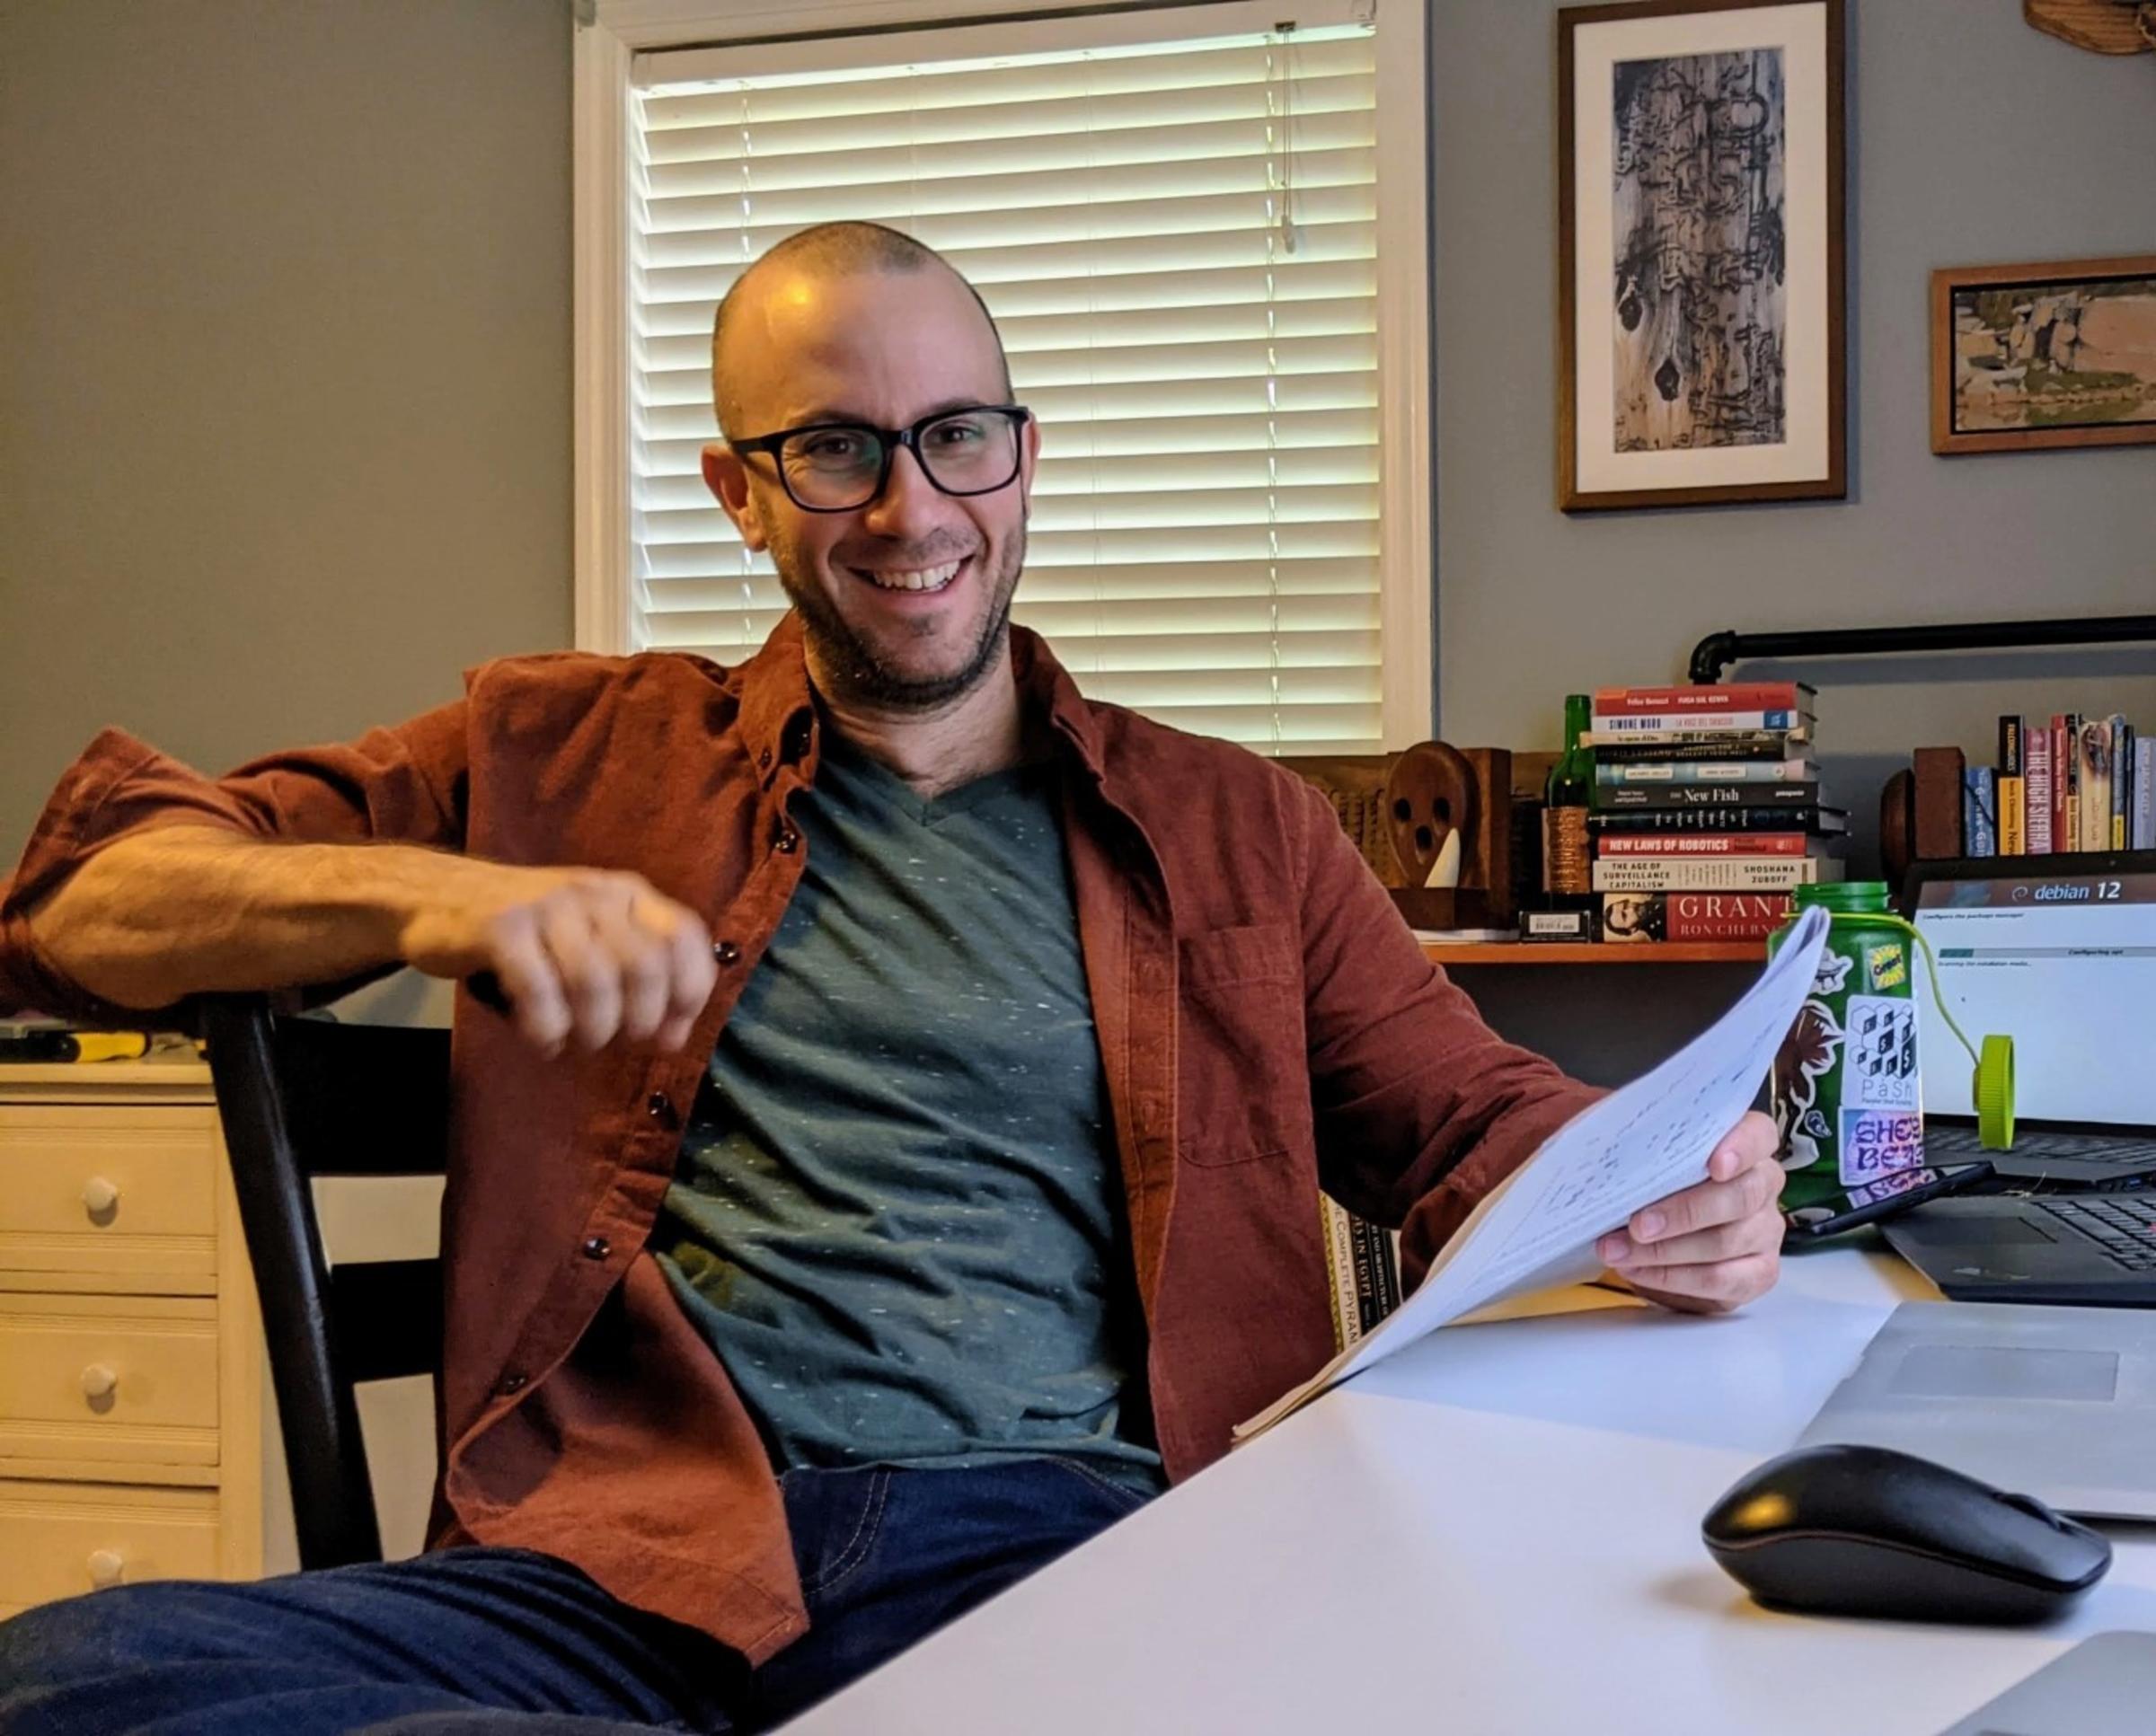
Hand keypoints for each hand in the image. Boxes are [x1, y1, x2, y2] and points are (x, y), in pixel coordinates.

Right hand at [399, 861, 715, 1055]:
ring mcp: (546, 905)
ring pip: (595, 981)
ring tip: (575, 1043)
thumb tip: (673, 1037)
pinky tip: (542, 1040)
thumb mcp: (591, 940)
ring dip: (591, 1030)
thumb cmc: (529, 933)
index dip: (688, 993)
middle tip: (613, 1042)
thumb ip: (636, 979)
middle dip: (638, 1020)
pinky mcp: (500, 926)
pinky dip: (546, 1029)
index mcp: (627, 894)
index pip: (685, 937)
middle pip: (646, 965)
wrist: (436, 896)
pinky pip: (539, 990)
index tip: (667, 1035)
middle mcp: (594, 893)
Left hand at [1594, 1110, 1783, 1313]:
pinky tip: (1638, 1270)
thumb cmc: (1646, 1177)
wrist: (1648, 1227)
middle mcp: (1764, 1184)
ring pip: (1726, 1242)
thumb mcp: (1637, 1150)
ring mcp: (1766, 1230)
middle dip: (1685, 1212)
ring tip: (1618, 1252)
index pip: (1758, 1134)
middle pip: (1742, 1196)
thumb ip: (1634, 1142)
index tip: (1714, 1165)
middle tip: (1638, 1225)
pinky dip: (1674, 1278)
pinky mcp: (1758, 1272)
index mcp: (1746, 1142)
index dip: (1741, 1148)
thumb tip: (1600, 1146)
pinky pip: (1721, 1280)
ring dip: (1665, 1251)